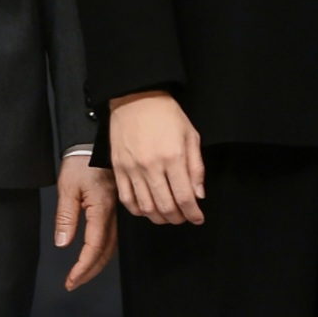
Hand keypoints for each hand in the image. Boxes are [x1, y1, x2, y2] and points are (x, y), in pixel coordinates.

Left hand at [54, 155, 117, 290]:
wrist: (93, 144)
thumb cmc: (80, 162)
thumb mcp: (67, 188)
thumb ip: (66, 217)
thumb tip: (63, 243)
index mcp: (102, 209)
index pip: (94, 247)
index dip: (82, 268)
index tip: (70, 280)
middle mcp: (112, 214)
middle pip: (105, 252)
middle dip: (90, 271)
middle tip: (73, 284)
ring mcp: (115, 212)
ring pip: (110, 246)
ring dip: (96, 264)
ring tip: (81, 275)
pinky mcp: (113, 209)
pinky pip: (111, 236)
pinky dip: (102, 251)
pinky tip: (93, 256)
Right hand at [108, 91, 204, 224]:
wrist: (136, 98)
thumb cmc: (166, 114)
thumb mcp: (191, 135)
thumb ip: (196, 167)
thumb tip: (198, 195)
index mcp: (173, 157)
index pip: (185, 197)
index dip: (193, 213)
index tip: (197, 218)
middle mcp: (152, 166)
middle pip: (165, 207)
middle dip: (178, 218)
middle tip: (184, 217)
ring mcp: (132, 169)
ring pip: (146, 207)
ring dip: (159, 218)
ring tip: (167, 216)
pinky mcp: (119, 168)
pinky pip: (127, 199)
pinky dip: (137, 210)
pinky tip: (146, 210)